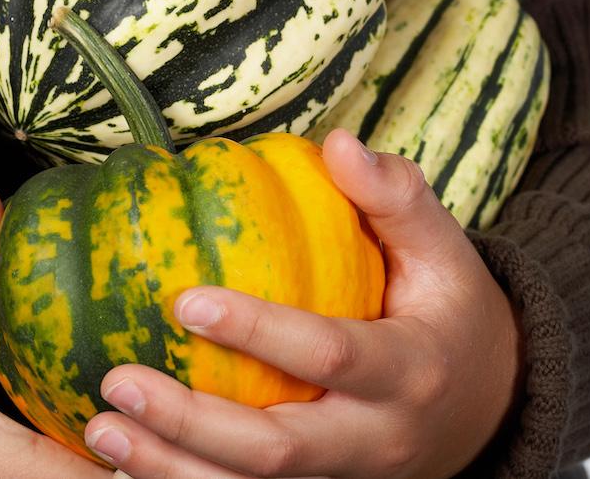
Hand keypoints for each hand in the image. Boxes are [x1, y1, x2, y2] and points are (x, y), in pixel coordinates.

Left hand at [82, 130, 523, 478]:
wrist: (488, 410)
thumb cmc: (448, 317)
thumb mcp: (444, 255)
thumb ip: (397, 198)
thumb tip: (337, 143)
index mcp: (408, 374)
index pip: (329, 356)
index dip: (259, 332)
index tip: (186, 300)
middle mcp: (374, 441)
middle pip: (278, 451)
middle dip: (193, 424)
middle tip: (119, 382)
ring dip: (169, 467)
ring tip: (101, 429)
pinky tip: (122, 460)